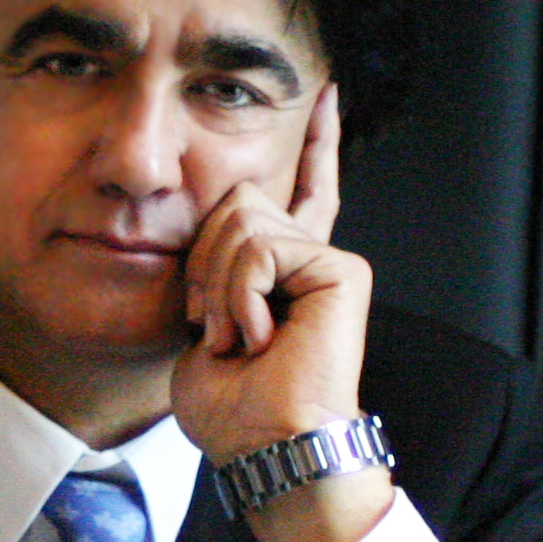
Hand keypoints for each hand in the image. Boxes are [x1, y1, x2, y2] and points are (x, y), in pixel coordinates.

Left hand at [169, 82, 390, 541]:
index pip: (303, 191)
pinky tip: (258, 337)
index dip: (316, 142)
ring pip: (240, 220)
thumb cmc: (234, 411)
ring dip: (217, 287)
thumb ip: (210, 272)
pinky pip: (258, 249)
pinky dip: (239, 296)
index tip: (326, 93)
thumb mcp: (203, 328)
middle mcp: (314, 257)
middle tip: (212, 328)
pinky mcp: (340, 269)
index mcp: (286, 271)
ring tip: (238, 339)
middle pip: (236, 199)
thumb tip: (211, 228)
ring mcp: (330, 260)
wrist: (267, 448)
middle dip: (202, 261)